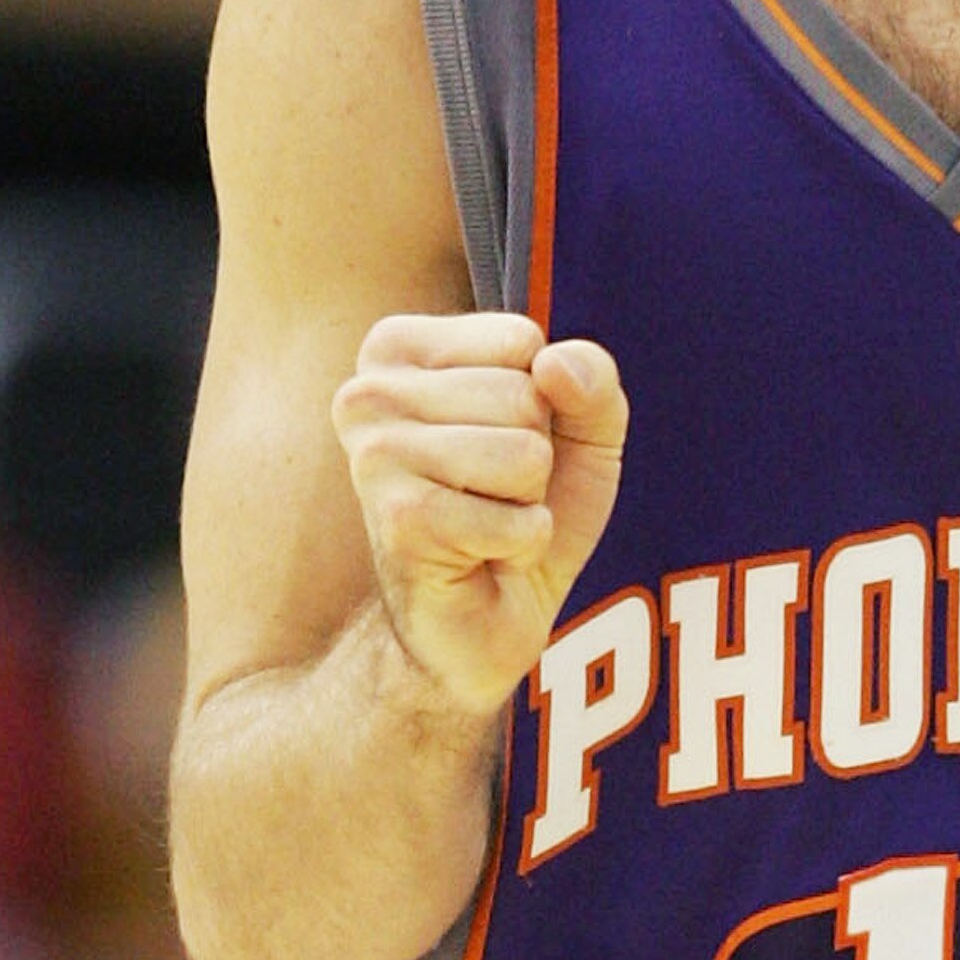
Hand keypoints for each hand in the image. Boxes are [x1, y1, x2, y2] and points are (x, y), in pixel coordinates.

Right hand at [332, 312, 628, 717]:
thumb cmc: (521, 506)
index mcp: (396, 350)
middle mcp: (367, 393)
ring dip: (528, 502)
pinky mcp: (399, 520)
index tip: (500, 439)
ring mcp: (375, 457)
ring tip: (486, 521)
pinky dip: (522, 544)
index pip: (522, 340)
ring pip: (525, 453)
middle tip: (493, 493)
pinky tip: (481, 556)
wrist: (480, 619)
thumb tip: (555, 364)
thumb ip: (592, 379)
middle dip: (537, 456)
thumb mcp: (582, 428)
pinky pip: (518, 518)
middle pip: (524, 396)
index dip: (544, 400)